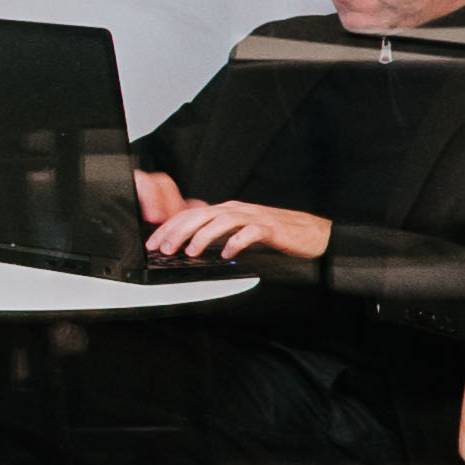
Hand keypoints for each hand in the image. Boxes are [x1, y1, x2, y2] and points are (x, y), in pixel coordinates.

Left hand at [144, 191, 330, 264]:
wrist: (310, 232)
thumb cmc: (274, 232)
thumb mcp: (238, 230)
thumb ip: (217, 233)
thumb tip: (189, 244)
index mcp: (226, 210)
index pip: (191, 215)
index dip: (169, 228)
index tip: (154, 243)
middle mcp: (236, 210)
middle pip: (200, 215)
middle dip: (178, 232)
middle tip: (164, 249)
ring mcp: (254, 217)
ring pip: (221, 221)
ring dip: (202, 237)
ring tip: (190, 252)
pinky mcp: (271, 228)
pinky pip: (250, 233)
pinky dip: (236, 242)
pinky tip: (227, 254)